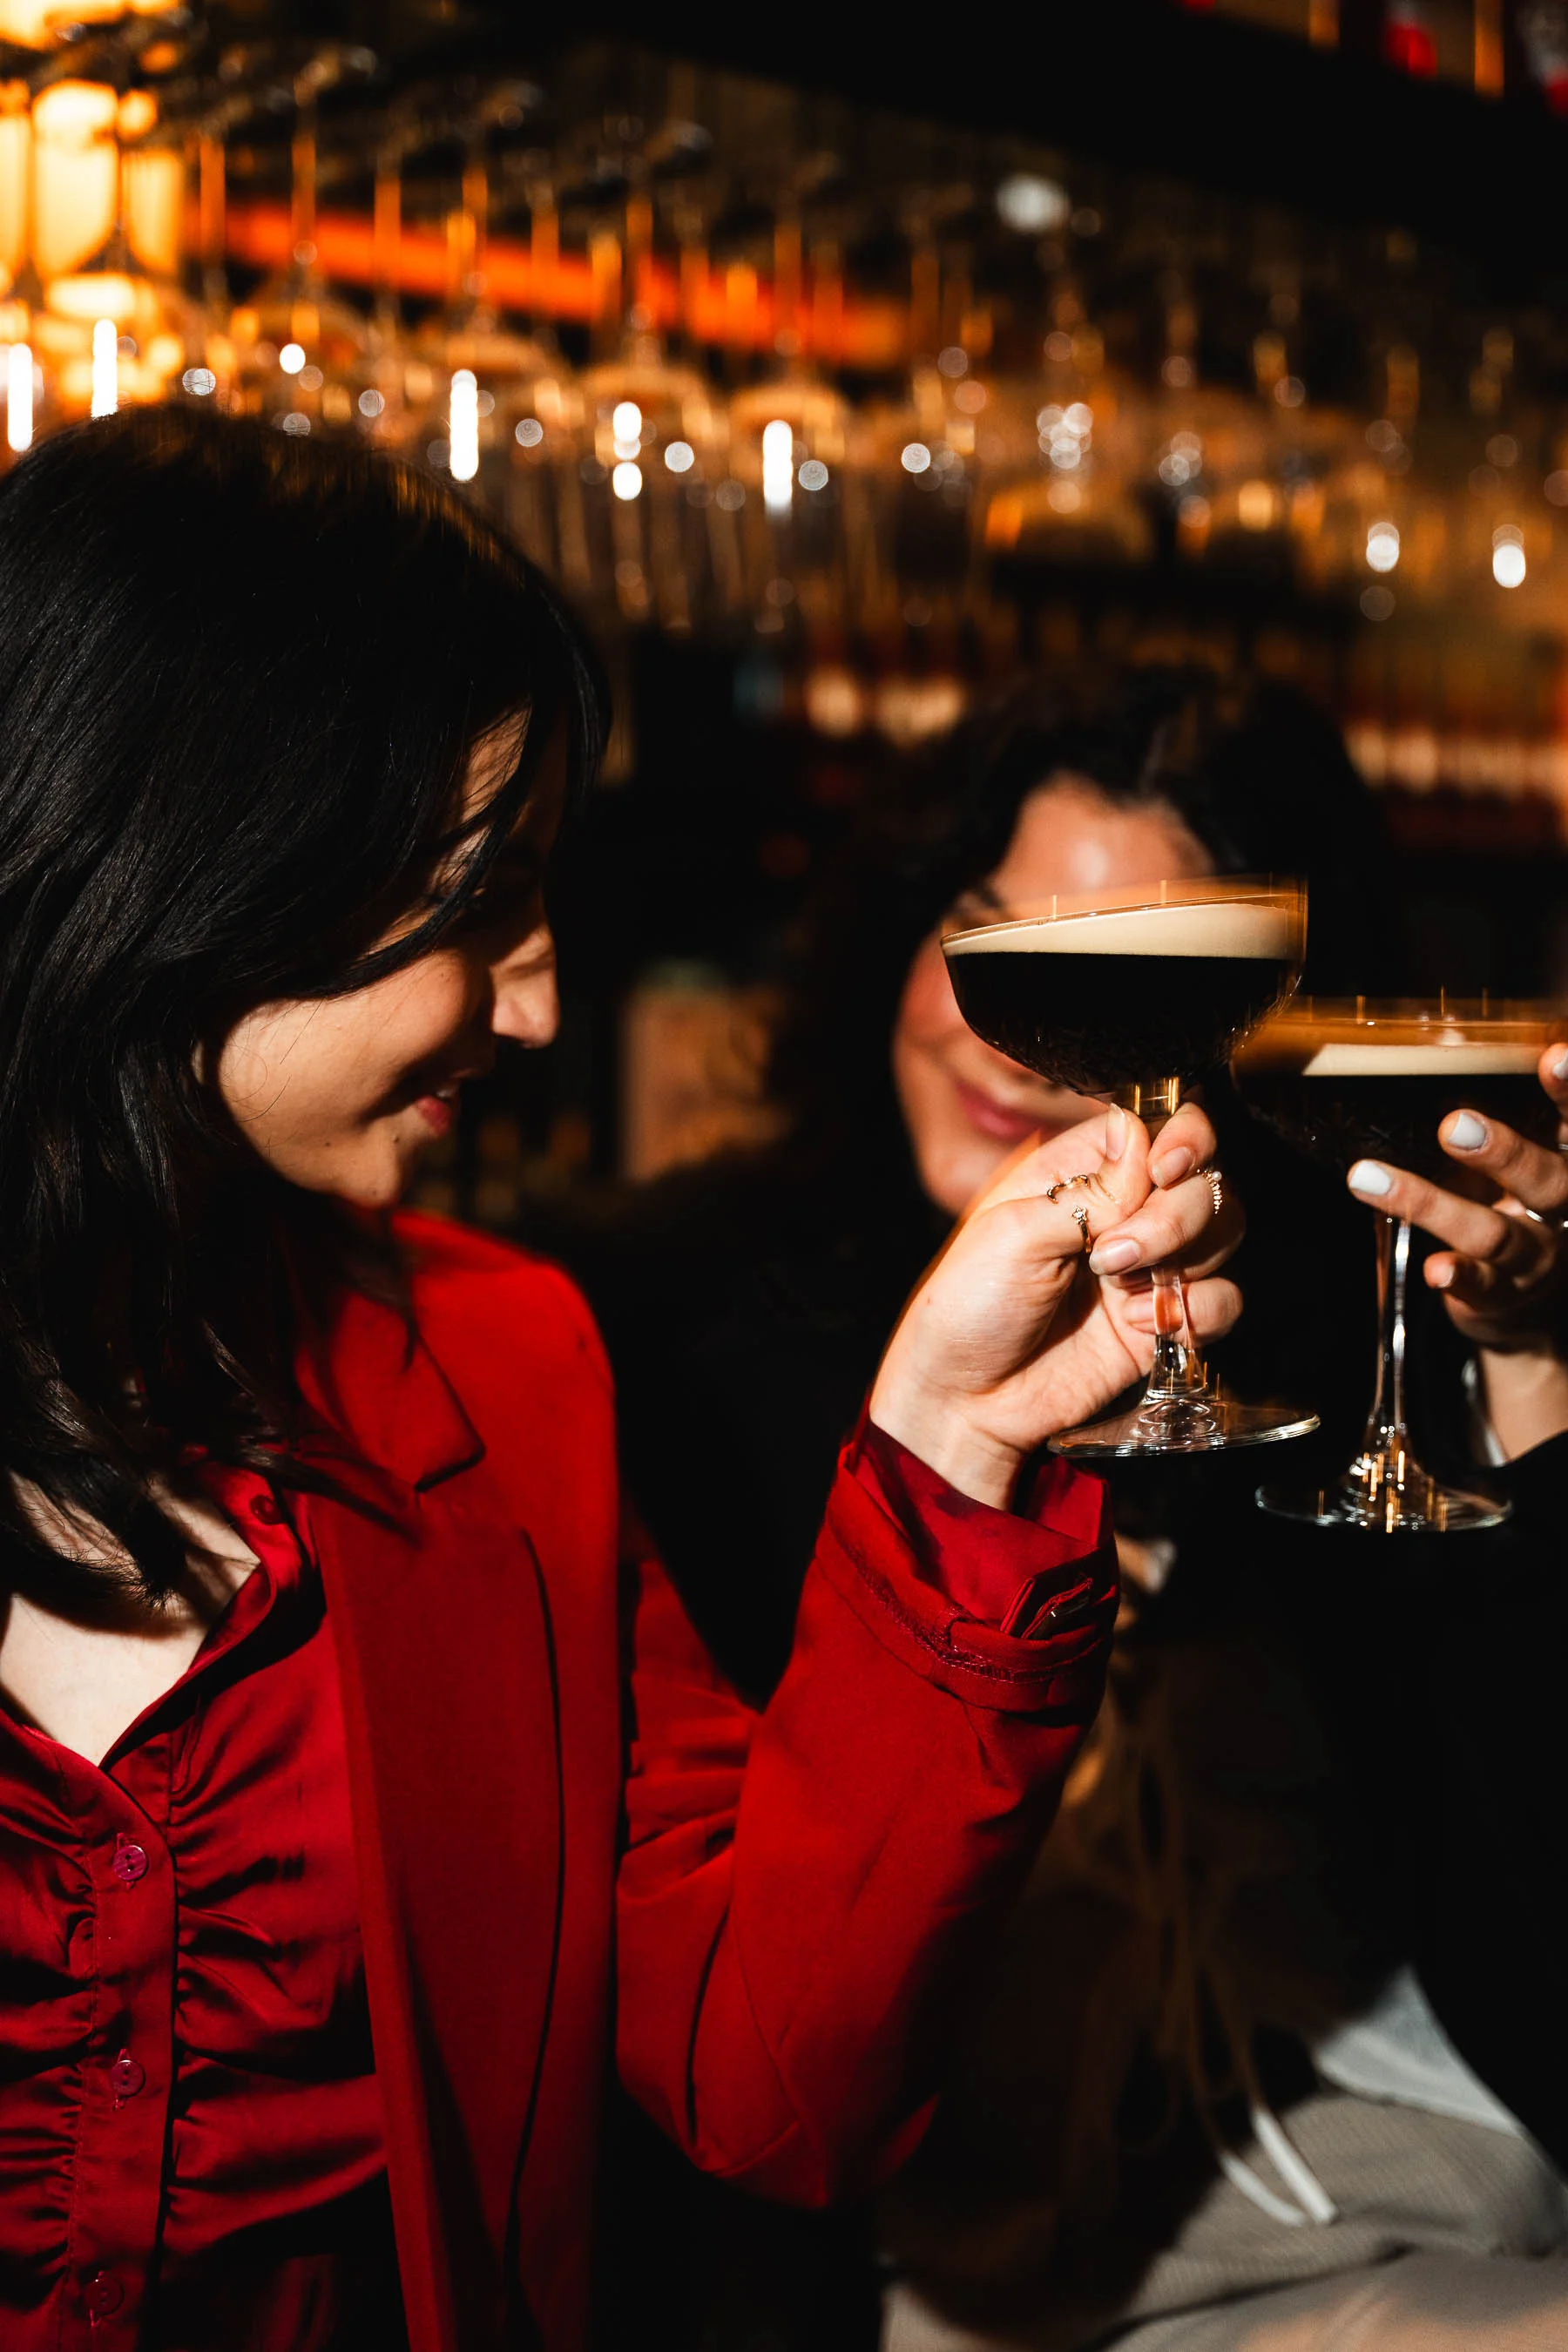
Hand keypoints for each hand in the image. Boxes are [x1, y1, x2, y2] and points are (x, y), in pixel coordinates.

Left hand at [870, 1099, 1241, 1506]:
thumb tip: (1143, 1141)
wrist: (968, 1398)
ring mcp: (1152, 1264)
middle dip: (1176, 1213)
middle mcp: (1127, 1210)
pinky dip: (1198, 1310)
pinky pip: (1226, 1299)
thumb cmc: (971, 1305)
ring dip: (1184, 1256)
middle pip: (1206, 1178)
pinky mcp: (1167, 1320)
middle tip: (1114, 1253)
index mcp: (1082, 1170)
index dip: (1182, 1139)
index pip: (1164, 1125)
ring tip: (1120, 1289)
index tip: (1162, 1169)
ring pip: (1225, 1232)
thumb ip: (1088, 1190)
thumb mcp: (1014, 1233)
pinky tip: (1138, 1325)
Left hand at [1346, 1043, 1567, 1456]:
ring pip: (1492, 1234)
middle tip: (1453, 1124)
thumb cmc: (1515, 1207)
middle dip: (1504, 1150)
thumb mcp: (1521, 1161)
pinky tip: (1434, 1270)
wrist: (1526, 1309)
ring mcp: (1536, 1259)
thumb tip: (1443, 1043)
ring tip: (1368, 1178)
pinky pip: (1480, 1285)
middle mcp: (1564, 1213)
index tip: (1554, 1056)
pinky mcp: (1502, 1296)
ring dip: (1428, 1204)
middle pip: (1549, 1180)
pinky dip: (1457, 1275)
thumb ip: (1501, 1117)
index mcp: (1567, 1164)